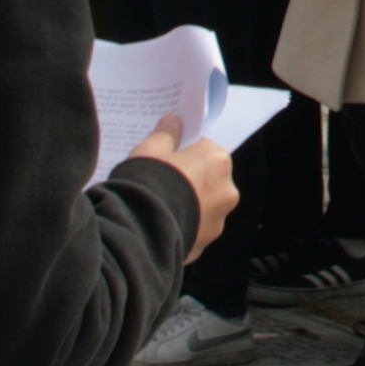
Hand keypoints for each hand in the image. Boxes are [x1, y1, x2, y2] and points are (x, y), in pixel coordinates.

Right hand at [125, 116, 238, 261]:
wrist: (138, 228)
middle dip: (190, 178)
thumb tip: (172, 122)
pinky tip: (161, 222)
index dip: (185, 150)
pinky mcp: (205, 243)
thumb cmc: (148, 181)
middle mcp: (226, 190)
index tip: (169, 155)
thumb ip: (165, 134)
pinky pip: (195, 228)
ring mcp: (218, 220)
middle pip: (208, 178)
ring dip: (188, 204)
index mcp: (218, 161)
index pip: (205, 148)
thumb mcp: (151, 150)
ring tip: (159, 204)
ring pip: (204, 205)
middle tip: (162, 180)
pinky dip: (182, 225)